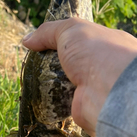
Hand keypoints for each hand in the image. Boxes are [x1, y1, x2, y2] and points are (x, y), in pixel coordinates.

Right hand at [23, 17, 136, 136]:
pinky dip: (52, 101)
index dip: (67, 41)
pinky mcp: (84, 106)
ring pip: (68, 84)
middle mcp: (105, 66)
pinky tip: (39, 96)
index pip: (86, 41)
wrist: (109, 90)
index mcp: (109, 44)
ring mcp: (94, 88)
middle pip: (75, 64)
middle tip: (37, 63)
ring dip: (53, 83)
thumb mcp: (71, 30)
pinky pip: (63, 103)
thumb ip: (48, 32)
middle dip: (57, 64)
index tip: (46, 44)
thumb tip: (27, 40)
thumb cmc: (96, 52)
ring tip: (34, 78)